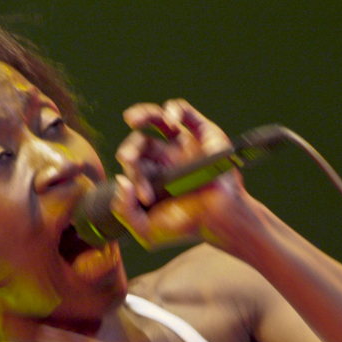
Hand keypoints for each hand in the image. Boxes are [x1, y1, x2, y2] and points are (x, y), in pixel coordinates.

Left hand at [112, 99, 254, 252]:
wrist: (220, 220)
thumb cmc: (186, 226)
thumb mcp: (147, 231)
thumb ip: (124, 211)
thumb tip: (121, 181)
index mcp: (150, 175)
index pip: (131, 165)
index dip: (132, 175)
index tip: (145, 196)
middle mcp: (165, 157)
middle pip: (139, 143)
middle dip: (130, 152)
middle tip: (129, 161)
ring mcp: (183, 144)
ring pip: (156, 119)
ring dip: (142, 114)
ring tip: (131, 119)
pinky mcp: (202, 132)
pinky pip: (184, 112)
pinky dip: (174, 110)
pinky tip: (170, 121)